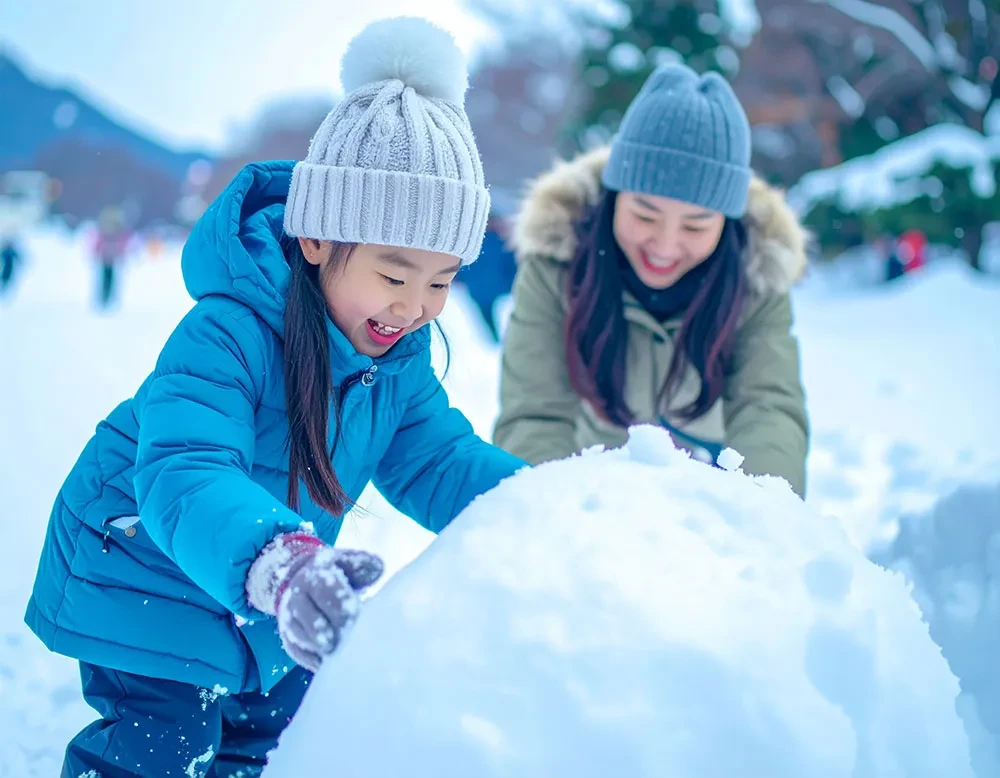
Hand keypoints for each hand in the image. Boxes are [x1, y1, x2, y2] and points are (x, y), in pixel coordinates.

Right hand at [246, 532, 382, 670]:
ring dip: (319, 647)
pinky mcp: (289, 638)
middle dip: (329, 629)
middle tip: (348, 638)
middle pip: (309, 615)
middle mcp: (297, 596)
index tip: (355, 613)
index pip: (323, 588)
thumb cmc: (334, 574)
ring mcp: (289, 618)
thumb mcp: (347, 563)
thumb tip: (378, 569)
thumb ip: (363, 564)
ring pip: (300, 636)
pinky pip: (297, 651)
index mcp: (313, 574)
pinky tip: (329, 666)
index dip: (339, 602)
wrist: (300, 581)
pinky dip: (312, 660)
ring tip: (338, 654)